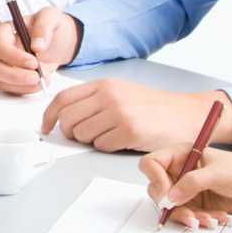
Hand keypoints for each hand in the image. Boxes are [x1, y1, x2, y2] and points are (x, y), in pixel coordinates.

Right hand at [0, 6, 75, 95]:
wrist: (58, 42)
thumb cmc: (51, 26)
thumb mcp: (52, 16)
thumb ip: (44, 26)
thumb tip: (37, 46)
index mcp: (5, 32)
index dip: (14, 57)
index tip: (34, 62)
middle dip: (14, 76)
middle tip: (36, 77)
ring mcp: (2, 65)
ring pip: (0, 81)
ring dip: (21, 86)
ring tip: (42, 81)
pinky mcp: (9, 79)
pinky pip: (10, 89)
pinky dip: (25, 90)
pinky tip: (39, 84)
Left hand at [42, 79, 231, 153]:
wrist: (184, 115)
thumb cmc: (152, 107)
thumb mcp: (121, 92)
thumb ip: (94, 99)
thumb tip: (63, 115)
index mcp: (104, 84)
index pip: (63, 98)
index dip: (49, 115)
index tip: (47, 126)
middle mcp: (109, 96)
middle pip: (68, 119)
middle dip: (70, 132)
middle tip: (83, 136)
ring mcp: (119, 113)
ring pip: (82, 135)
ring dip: (91, 141)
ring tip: (110, 135)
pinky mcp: (129, 132)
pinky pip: (101, 146)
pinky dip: (108, 147)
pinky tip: (122, 140)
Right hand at [136, 144, 231, 226]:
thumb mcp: (217, 174)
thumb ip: (191, 183)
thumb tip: (169, 198)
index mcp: (183, 155)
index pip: (152, 164)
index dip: (155, 179)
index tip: (167, 194)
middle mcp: (183, 171)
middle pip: (158, 189)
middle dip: (171, 204)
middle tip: (186, 213)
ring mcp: (189, 189)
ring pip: (173, 207)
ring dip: (188, 216)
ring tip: (207, 220)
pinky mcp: (198, 204)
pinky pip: (188, 216)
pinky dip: (200, 220)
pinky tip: (217, 219)